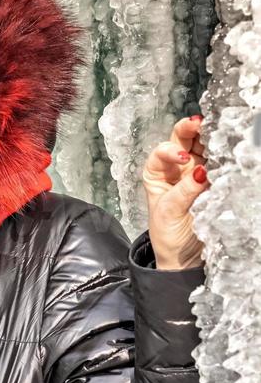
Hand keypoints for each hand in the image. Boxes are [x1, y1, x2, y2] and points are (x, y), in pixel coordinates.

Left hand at [142, 115, 209, 269]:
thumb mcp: (169, 213)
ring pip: (202, 147)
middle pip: (182, 140)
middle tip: (199, 124)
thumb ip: (183, 191)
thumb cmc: (168, 235)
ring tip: (215, 134)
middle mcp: (176, 169)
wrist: (184, 258)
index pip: (162, 152)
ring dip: (208, 138)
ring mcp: (196, 173)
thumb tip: (200, 172)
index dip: (171, 150)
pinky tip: (225, 153)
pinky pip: (218, 164)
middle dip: (189, 129)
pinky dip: (222, 156)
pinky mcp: (212, 182)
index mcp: (157, 173)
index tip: (182, 157)